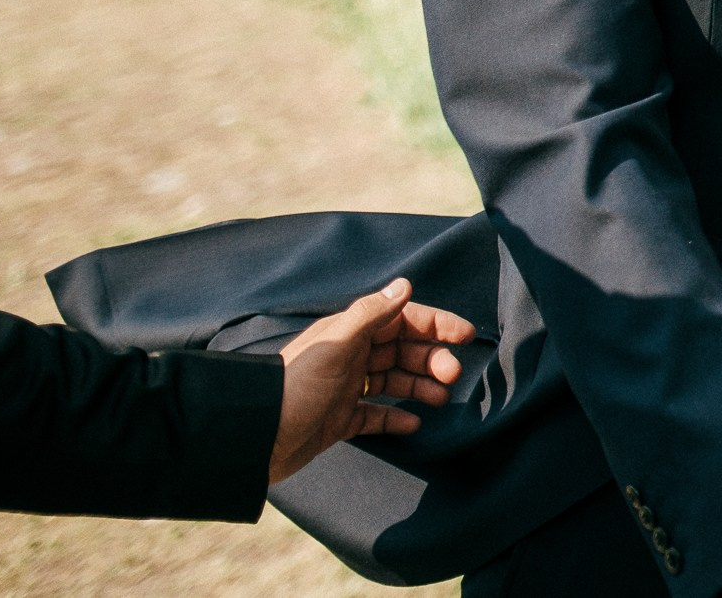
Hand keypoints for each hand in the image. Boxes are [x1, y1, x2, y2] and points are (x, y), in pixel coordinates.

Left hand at [269, 278, 476, 483]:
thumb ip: (371, 313)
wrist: (257, 437)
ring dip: (420, 386)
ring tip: (442, 399)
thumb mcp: (335, 344)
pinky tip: (414, 423)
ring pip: (394, 381)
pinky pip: (377, 414)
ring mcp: (347, 389)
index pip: (402, 320)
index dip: (435, 325)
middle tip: (452, 376)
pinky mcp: (341, 420)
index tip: (465, 335)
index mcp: (351, 332)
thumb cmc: (296, 387)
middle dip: (431, 359)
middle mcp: (352, 356)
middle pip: (403, 351)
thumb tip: (405, 284)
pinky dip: (397, 417)